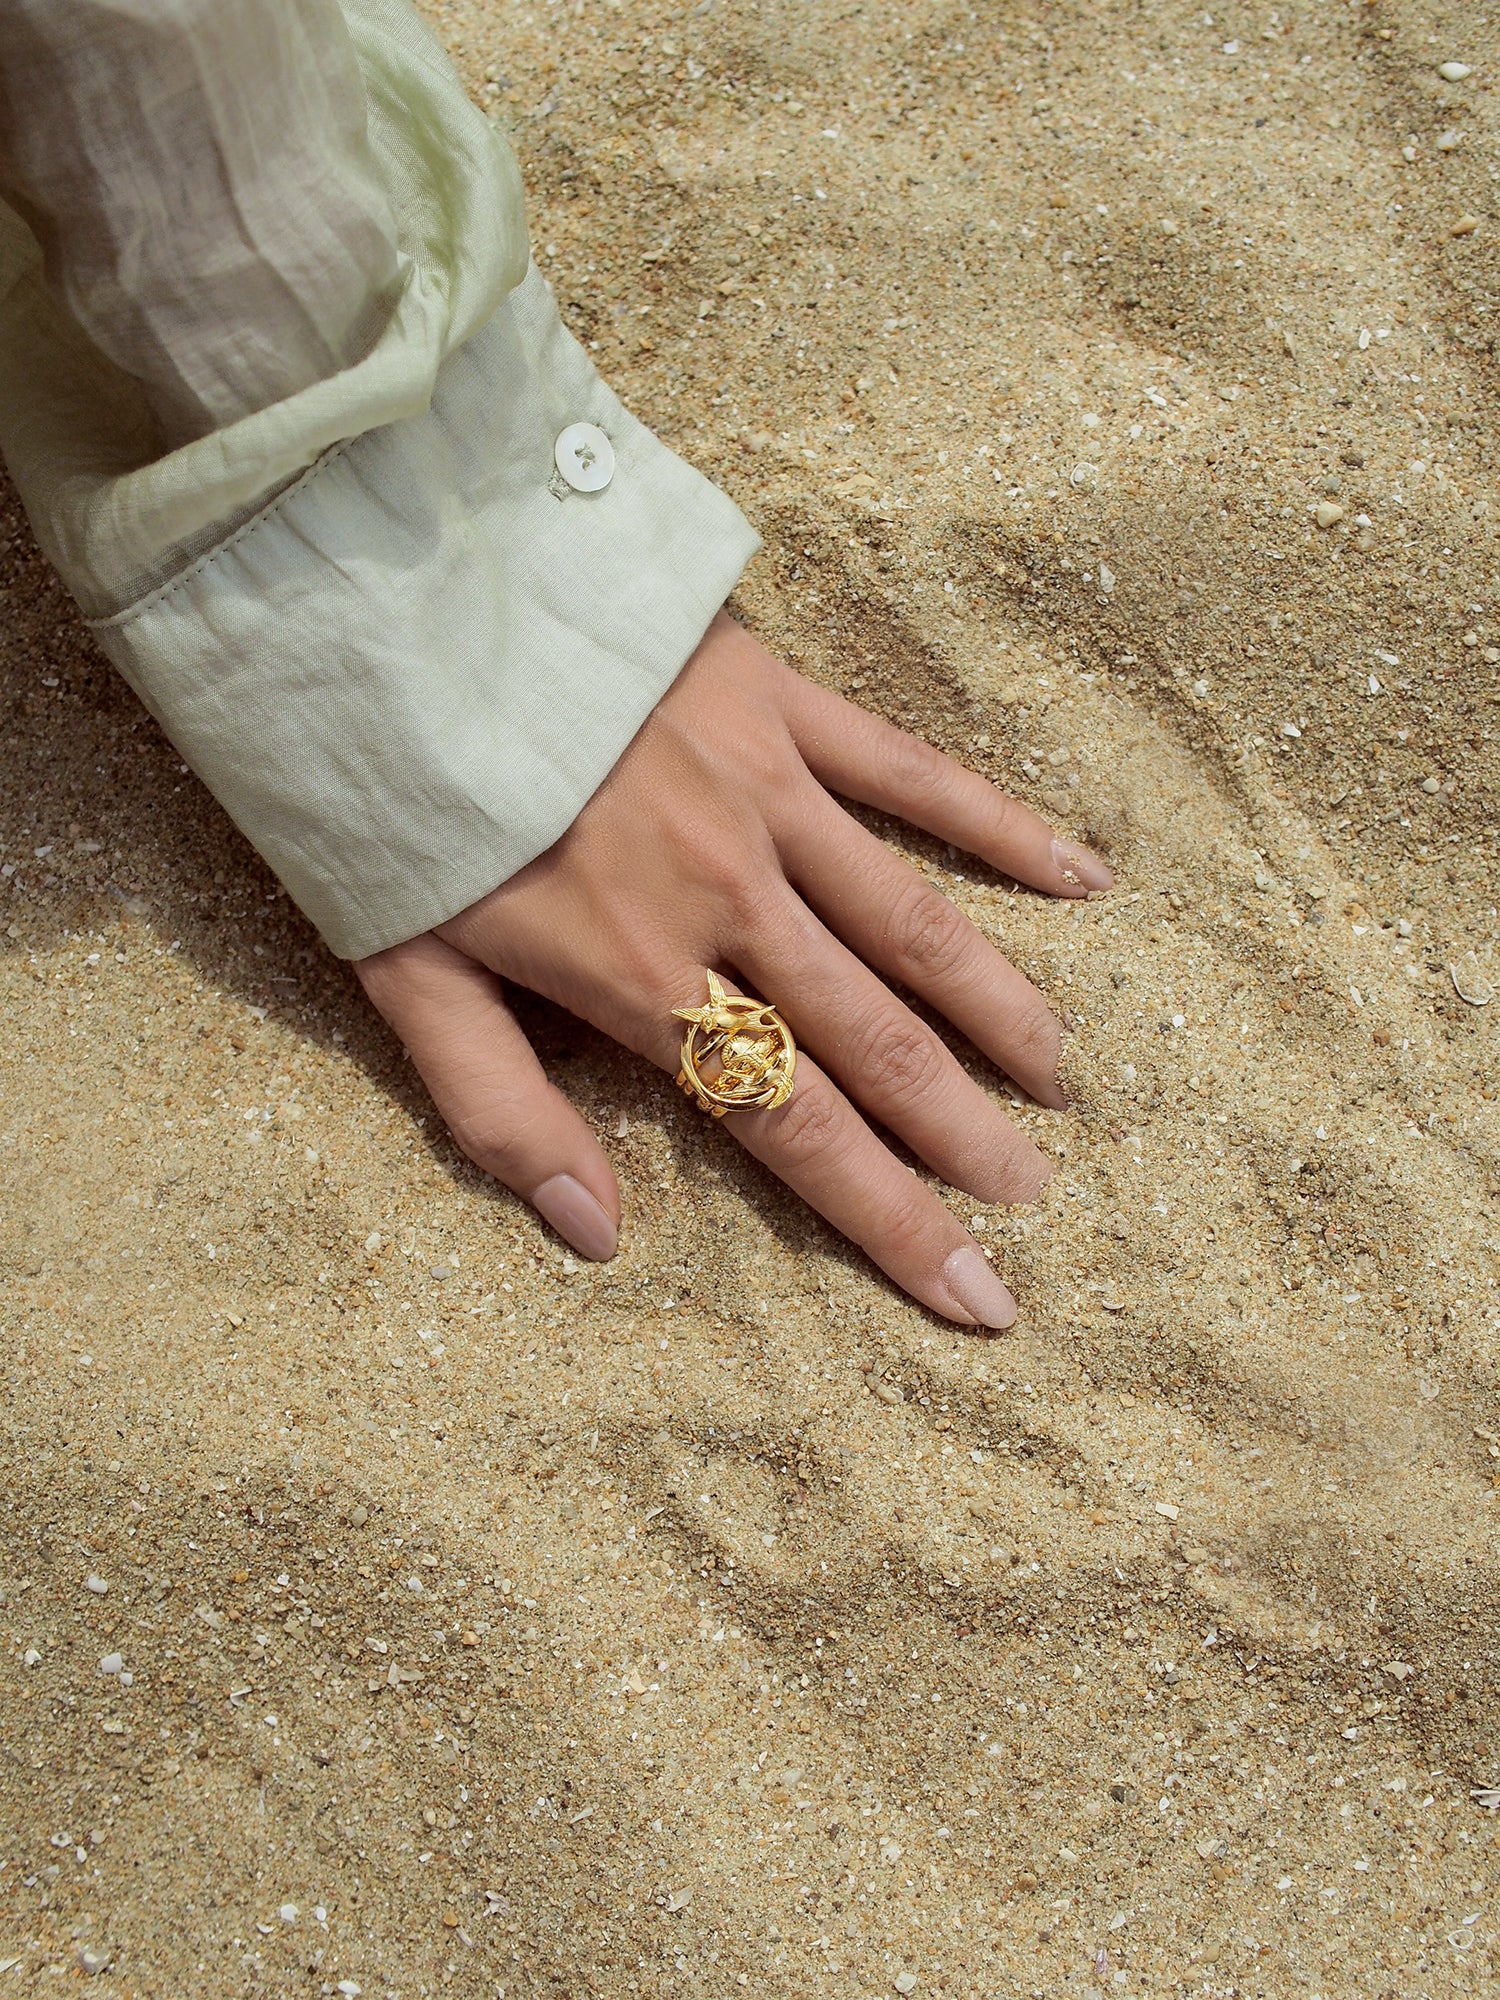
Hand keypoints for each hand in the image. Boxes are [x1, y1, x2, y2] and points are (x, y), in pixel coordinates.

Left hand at [353, 612, 1111, 1327]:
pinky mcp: (782, 707)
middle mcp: (727, 898)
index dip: (894, 1222)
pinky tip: (1085, 873)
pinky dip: (1001, 826)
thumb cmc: (387, 799)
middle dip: (963, 1136)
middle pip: (875, 1043)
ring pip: (915, 925)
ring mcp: (767, 797)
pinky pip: (914, 774)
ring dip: (998, 1012)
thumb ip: (501, 1110)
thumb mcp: (406, 974)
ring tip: (1063, 1083)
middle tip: (1039, 1199)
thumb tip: (597, 1235)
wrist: (387, 598)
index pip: (795, 1128)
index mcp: (639, 976)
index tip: (979, 1294)